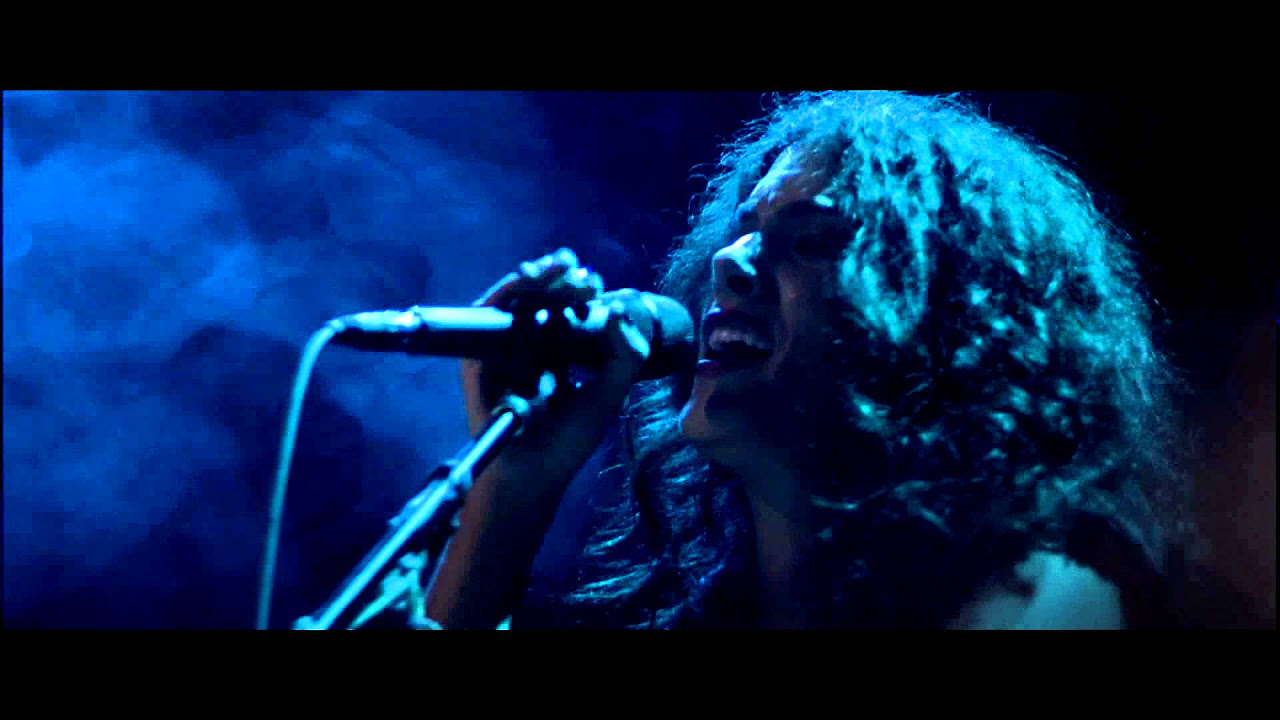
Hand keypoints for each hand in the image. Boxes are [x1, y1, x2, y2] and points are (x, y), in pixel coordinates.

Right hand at [461, 247, 649, 464]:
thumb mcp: (608, 395)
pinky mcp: (478, 353)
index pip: (573, 309)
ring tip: (563, 265)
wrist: (531, 473)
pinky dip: (508, 290)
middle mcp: (532, 344)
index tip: (599, 285)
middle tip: (585, 276)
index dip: (586, 293)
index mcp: (561, 351)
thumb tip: (619, 309)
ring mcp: (504, 347)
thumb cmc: (568, 440)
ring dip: (539, 275)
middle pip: (546, 296)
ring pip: (519, 297)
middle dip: (565, 278)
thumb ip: (626, 356)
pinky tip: (530, 277)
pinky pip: (490, 311)